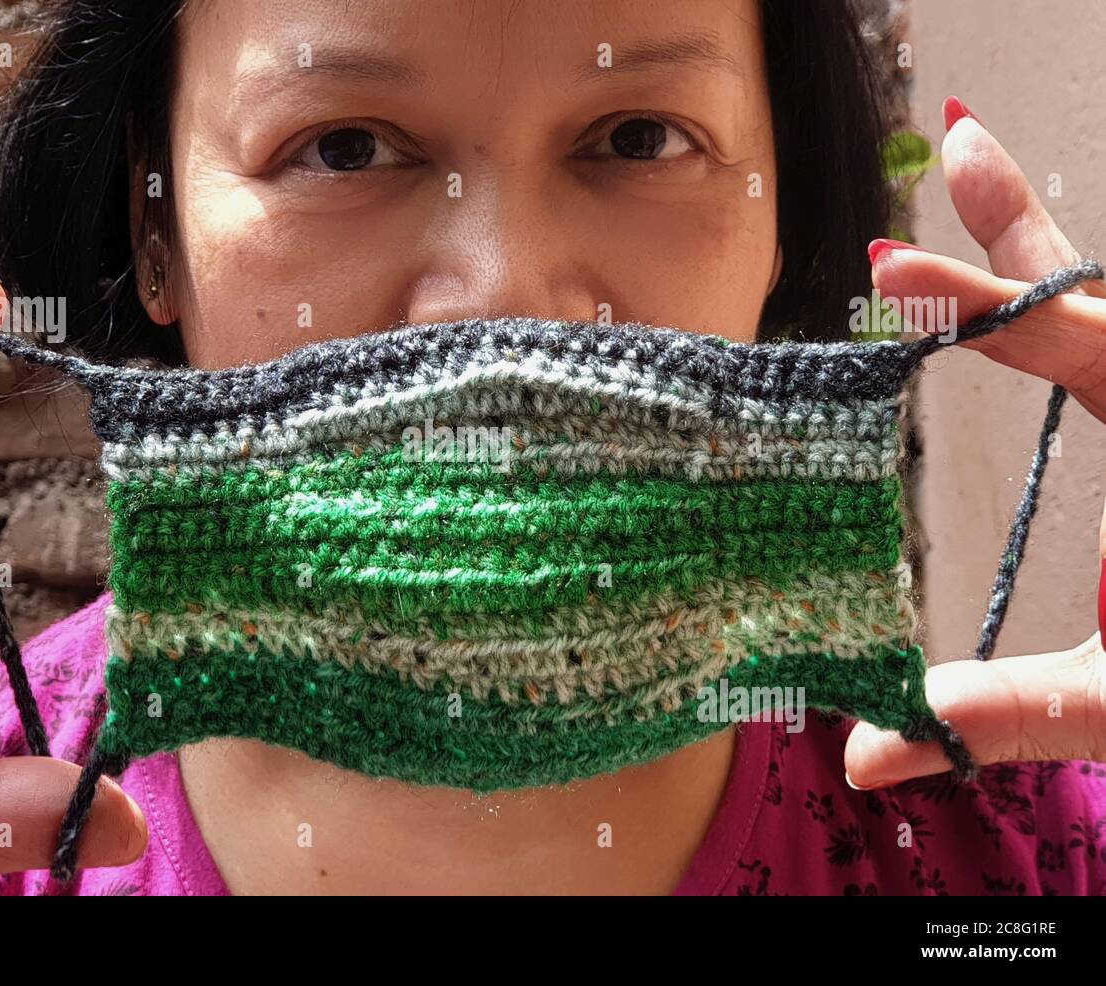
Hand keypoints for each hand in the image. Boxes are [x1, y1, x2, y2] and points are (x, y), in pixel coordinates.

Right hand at [846, 97, 1105, 786]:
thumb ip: (1009, 718)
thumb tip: (866, 752)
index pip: (1076, 344)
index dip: (980, 304)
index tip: (892, 270)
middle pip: (1100, 295)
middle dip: (1020, 220)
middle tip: (959, 140)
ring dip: (1040, 254)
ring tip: (978, 183)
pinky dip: (1068, 319)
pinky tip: (1039, 313)